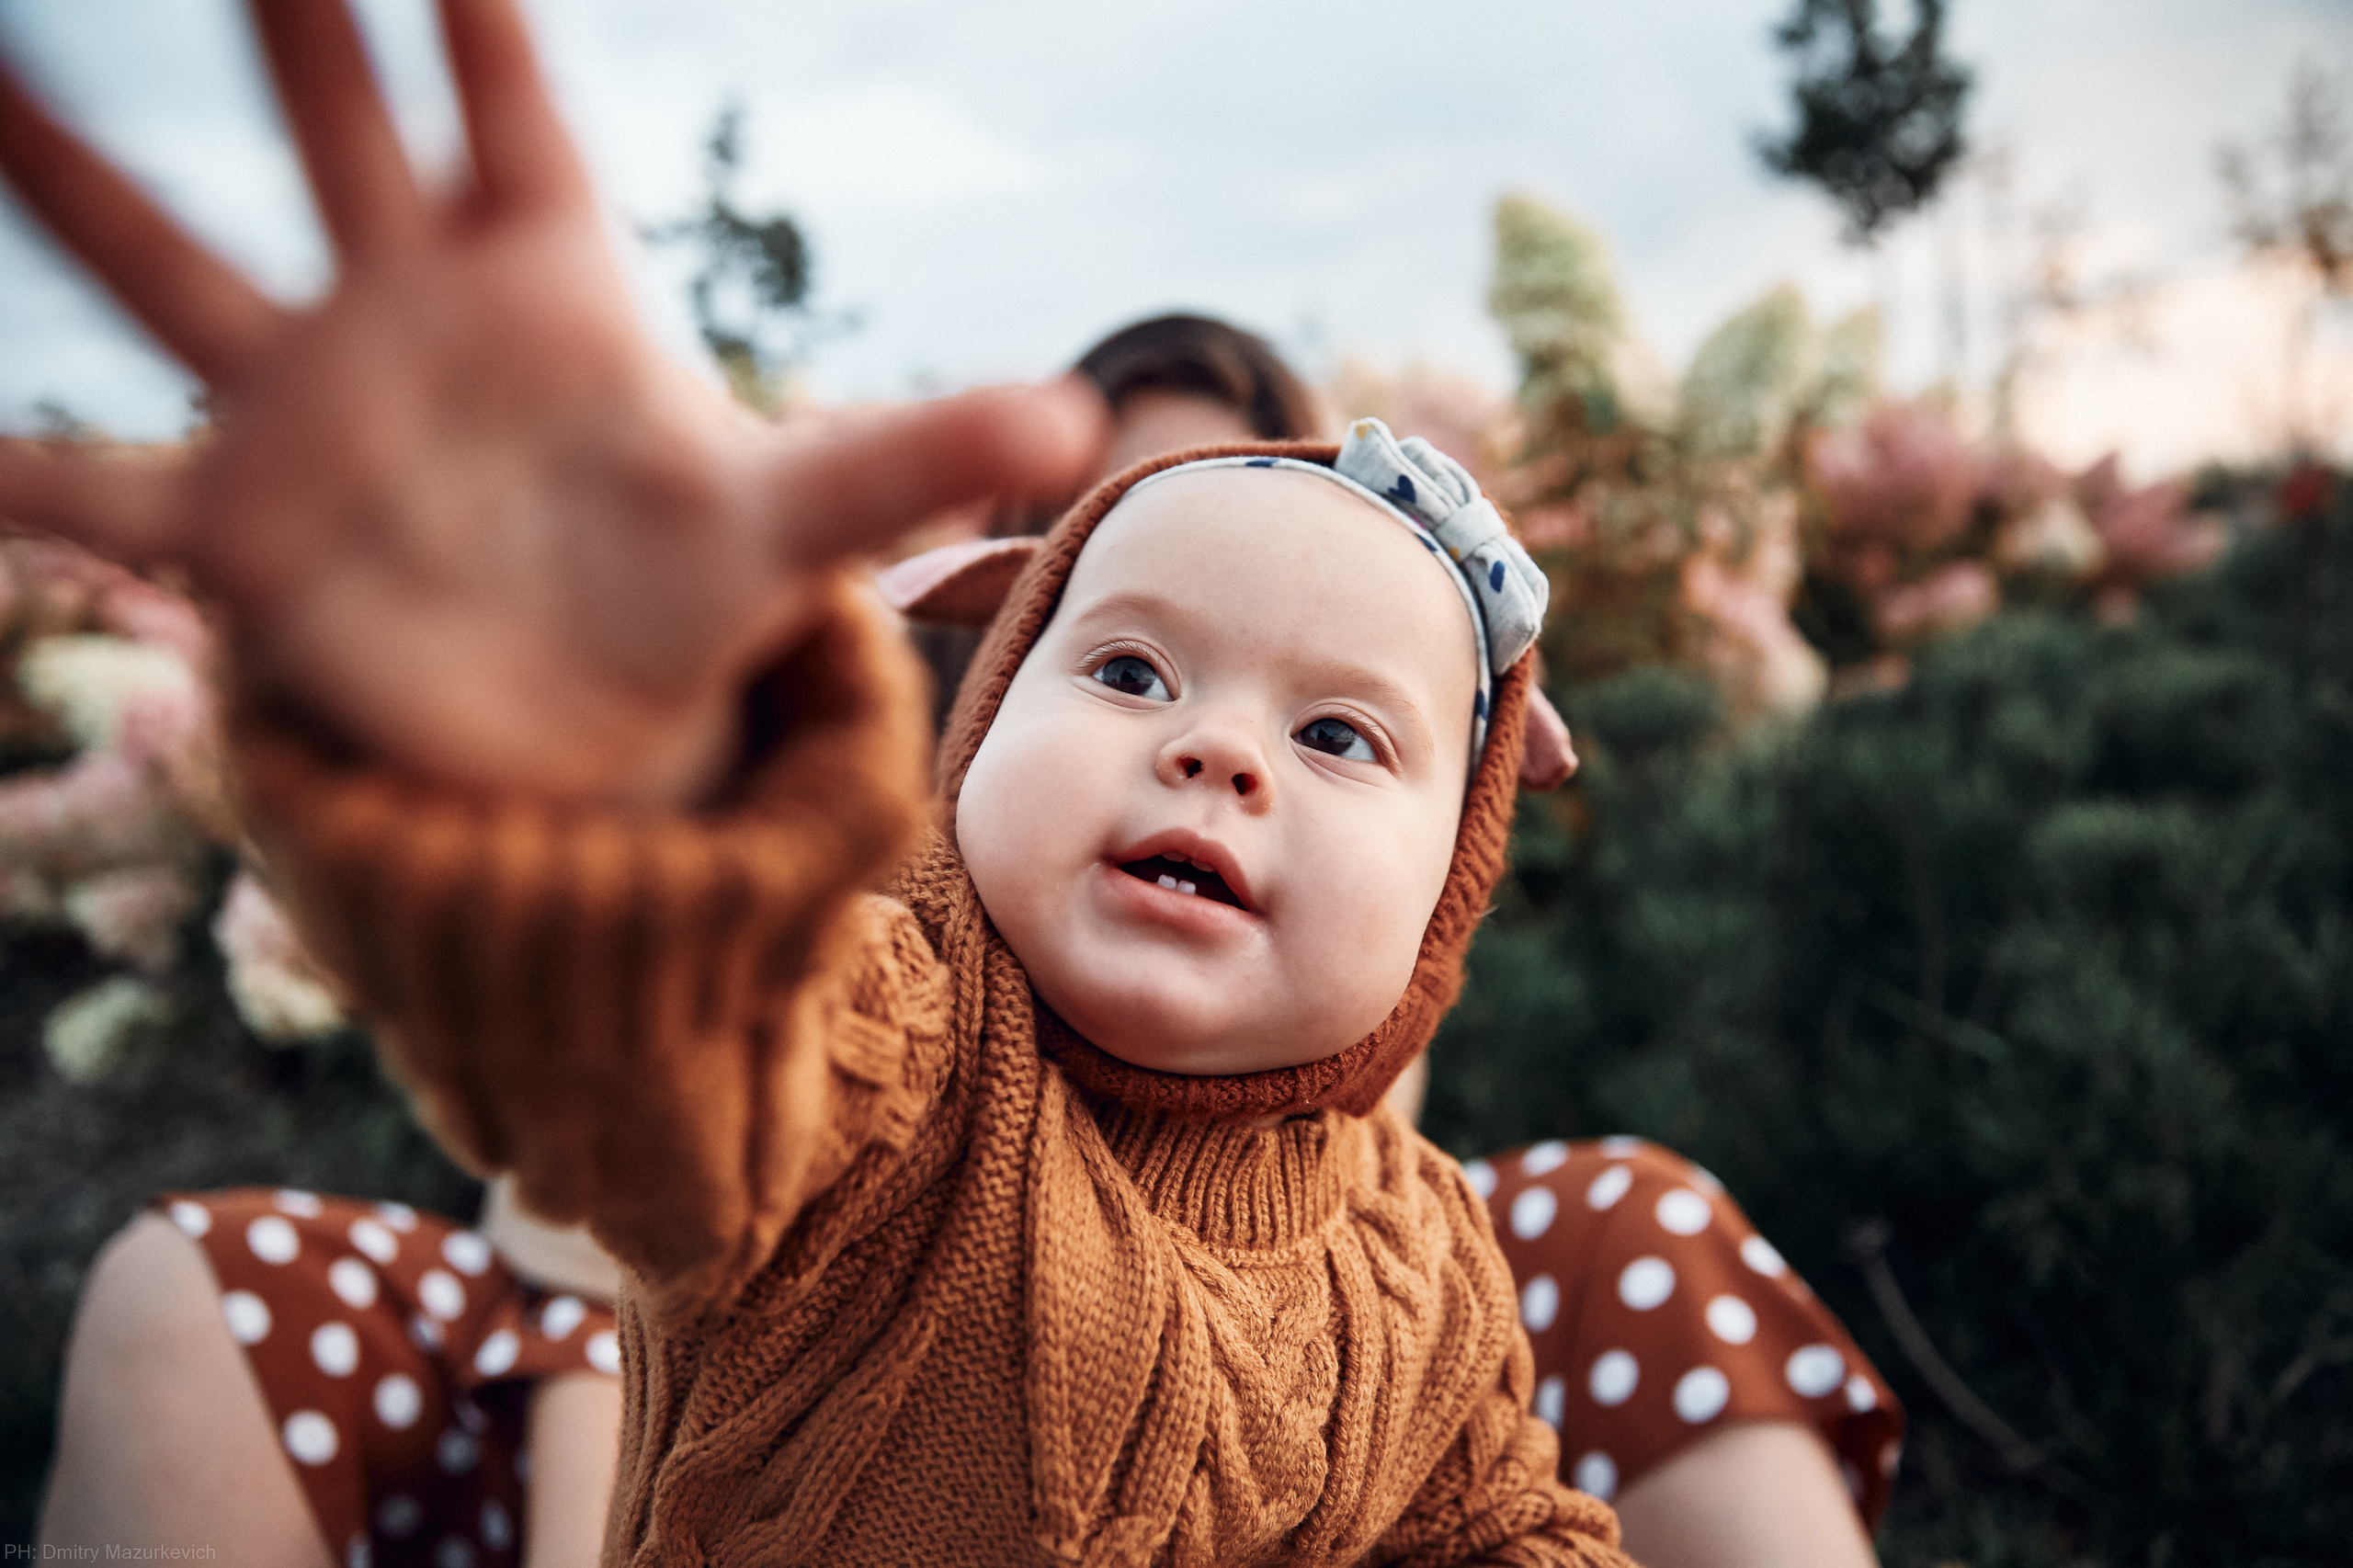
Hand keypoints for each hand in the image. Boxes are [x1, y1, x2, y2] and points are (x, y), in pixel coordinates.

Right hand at [0, 0, 1102, 805]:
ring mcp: (312, 406)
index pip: (510, 100)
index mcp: (554, 276)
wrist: (580, 710)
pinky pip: (108, 493)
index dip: (472, 1)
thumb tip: (1076, 411)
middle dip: (286, 20)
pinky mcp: (250, 532)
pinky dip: (26, 483)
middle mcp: (413, 309)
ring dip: (69, 178)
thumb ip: (915, 455)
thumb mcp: (805, 517)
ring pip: (173, 269)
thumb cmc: (686, 579)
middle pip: (334, 128)